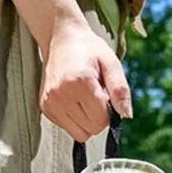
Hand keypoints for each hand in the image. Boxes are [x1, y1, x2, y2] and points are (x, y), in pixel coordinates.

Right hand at [39, 15, 132, 142]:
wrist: (60, 38)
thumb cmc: (89, 49)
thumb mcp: (112, 64)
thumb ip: (121, 90)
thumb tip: (127, 114)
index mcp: (79, 82)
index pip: (101, 120)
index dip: (109, 112)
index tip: (105, 95)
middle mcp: (60, 94)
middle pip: (91, 130)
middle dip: (99, 117)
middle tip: (96, 96)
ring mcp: (50, 102)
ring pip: (79, 134)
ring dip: (87, 121)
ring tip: (85, 98)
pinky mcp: (45, 107)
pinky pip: (68, 128)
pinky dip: (75, 119)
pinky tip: (74, 100)